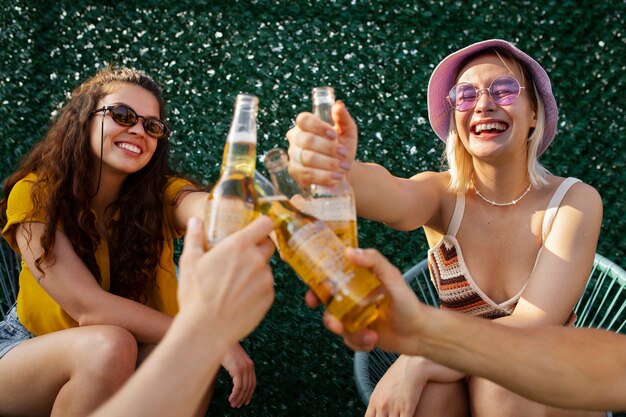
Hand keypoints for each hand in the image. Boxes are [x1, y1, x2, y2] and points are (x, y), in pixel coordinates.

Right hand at [177, 216, 275, 345]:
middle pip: (269, 245)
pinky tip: (240, 298)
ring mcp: (265, 279)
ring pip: (266, 268)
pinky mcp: (269, 297)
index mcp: (239, 246)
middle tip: (242, 257)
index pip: (265, 224)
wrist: (206, 330)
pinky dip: (257, 289)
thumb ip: (194, 237)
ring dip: (256, 271)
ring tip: (236, 283)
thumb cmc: (195, 295)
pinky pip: (267, 287)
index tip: (257, 229)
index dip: (262, 225)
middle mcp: (257, 260)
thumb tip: (195, 220)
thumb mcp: (189, 261)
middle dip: (259, 248)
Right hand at [221, 343, 256, 407]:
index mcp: (250, 364)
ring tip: (233, 404)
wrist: (221, 340)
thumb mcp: (234, 360)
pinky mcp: (237, 369)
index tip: (245, 401)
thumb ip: (237, 368)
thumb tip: (235, 377)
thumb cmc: (225, 350)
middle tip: (237, 406)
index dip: (250, 394)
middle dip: (243, 398)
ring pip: (243, 388)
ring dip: (238, 398)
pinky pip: (238, 386)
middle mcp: (249, 366)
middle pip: (249, 387)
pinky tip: (230, 399)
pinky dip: (235, 394)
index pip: (253, 383)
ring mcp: (244, 368)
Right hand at [286, 100, 357, 187]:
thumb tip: (339, 105)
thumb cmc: (342, 146)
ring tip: (343, 168)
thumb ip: (343, 118)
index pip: (304, 120)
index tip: (334, 135)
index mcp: (306, 125)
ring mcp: (293, 156)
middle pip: (306, 140)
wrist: (342, 169)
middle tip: (344, 154)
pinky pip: (307, 174)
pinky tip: (335, 178)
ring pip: (307, 158)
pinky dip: (323, 176)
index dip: (318, 127)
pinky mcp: (295, 173)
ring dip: (328, 163)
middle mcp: (296, 139)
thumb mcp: (347, 131)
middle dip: (328, 148)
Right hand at [310, 247, 429, 354]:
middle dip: (327, 316)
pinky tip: (373, 339)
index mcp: (356, 282)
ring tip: (368, 335)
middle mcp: (351, 299)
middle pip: (328, 307)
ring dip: (348, 333)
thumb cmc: (406, 300)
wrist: (419, 331)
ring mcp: (354, 318)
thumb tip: (348, 252)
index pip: (330, 280)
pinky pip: (348, 341)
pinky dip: (359, 343)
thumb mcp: (392, 276)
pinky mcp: (358, 335)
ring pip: (337, 327)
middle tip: (333, 322)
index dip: (316, 285)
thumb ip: (373, 261)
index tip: (312, 292)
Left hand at [366, 355, 464, 416]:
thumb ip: (380, 399)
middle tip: (394, 416)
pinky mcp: (407, 408)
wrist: (415, 362)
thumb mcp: (385, 385)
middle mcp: (381, 404)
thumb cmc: (403, 372)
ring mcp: (393, 407)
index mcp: (375, 400)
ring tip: (401, 416)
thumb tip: (379, 410)